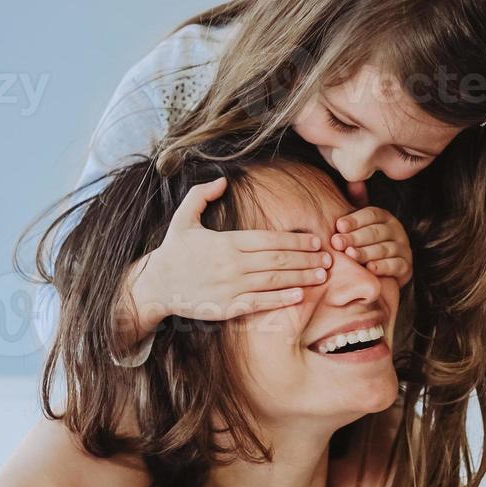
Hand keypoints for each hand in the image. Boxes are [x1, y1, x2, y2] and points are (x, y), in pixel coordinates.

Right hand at [128, 177, 331, 329]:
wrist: (156, 286)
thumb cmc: (173, 252)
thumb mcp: (183, 218)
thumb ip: (201, 195)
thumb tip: (223, 180)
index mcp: (227, 241)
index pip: (270, 239)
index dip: (296, 240)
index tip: (316, 240)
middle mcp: (232, 263)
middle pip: (278, 259)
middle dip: (306, 258)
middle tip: (329, 258)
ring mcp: (231, 286)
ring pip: (274, 280)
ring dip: (301, 277)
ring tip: (322, 275)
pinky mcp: (227, 306)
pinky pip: (260, 303)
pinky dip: (281, 299)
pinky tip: (299, 295)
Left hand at [331, 206, 411, 285]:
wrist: (383, 270)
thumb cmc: (366, 244)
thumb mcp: (360, 224)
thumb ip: (357, 204)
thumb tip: (353, 183)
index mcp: (384, 217)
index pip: (371, 214)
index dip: (355, 220)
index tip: (339, 225)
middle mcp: (396, 230)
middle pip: (376, 232)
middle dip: (355, 237)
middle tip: (337, 242)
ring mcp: (403, 248)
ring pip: (385, 249)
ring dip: (366, 252)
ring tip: (350, 255)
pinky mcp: (406, 267)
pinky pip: (396, 266)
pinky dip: (383, 267)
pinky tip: (370, 268)